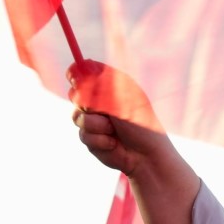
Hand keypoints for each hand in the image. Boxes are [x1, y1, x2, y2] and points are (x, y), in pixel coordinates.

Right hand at [68, 61, 198, 223]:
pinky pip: (83, 136)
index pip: (85, 73)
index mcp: (112, 87)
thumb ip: (99, 85)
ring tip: (114, 134)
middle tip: (106, 115)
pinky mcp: (92, 139)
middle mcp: (102, 102)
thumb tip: (80, 64)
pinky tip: (113, 146)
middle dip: (87, 106)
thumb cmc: (141, 126)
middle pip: (75, 95)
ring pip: (76, 117)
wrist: (148, 159)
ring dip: (96, 127)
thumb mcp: (121, 101)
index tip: (75, 79)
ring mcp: (95, 120)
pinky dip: (99, 142)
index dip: (77, 76)